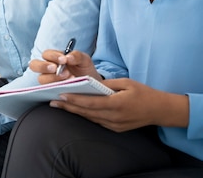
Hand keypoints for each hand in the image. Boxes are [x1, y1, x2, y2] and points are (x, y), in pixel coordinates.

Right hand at [29, 49, 98, 83]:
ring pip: (41, 78)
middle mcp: (48, 69)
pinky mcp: (51, 91)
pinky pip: (46, 90)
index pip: (46, 54)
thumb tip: (68, 57)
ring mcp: (48, 80)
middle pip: (34, 65)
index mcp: (54, 58)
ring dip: (53, 78)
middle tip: (55, 69)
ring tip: (67, 79)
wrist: (91, 84)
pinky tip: (65, 87)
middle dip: (43, 66)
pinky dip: (55, 88)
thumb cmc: (84, 70)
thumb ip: (77, 56)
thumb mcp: (84, 60)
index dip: (52, 56)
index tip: (63, 60)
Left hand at [50, 78, 188, 131]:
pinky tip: (75, 110)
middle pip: (86, 112)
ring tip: (59, 105)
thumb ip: (107, 84)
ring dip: (74, 111)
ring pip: (90, 118)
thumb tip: (90, 83)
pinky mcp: (115, 128)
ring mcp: (114, 125)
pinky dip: (85, 115)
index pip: (90, 103)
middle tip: (52, 101)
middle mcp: (114, 117)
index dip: (74, 99)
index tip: (61, 95)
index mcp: (116, 104)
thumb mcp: (126, 83)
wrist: (159, 110)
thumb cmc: (143, 93)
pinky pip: (96, 121)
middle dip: (68, 106)